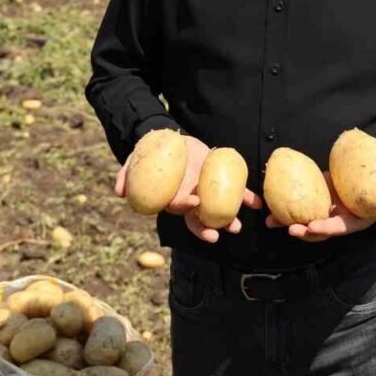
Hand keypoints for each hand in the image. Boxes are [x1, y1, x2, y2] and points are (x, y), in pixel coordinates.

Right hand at [114, 133, 262, 243]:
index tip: (193, 204)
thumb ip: (127, 174)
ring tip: (236, 227)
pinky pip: (236, 192)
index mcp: (173, 197)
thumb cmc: (151, 153)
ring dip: (228, 220)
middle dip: (208, 229)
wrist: (170, 141)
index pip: (179, 208)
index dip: (186, 209)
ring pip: (218, 211)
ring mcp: (207, 193)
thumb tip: (119, 192)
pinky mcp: (221, 182)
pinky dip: (246, 198)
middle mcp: (190, 200)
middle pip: (199, 219)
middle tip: (218, 234)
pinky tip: (257, 204)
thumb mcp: (136, 160)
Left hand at [266, 165, 375, 241]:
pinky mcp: (321, 195)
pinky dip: (287, 204)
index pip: (341, 227)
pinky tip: (271, 203)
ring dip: (289, 221)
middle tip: (288, 227)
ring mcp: (330, 207)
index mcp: (359, 219)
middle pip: (320, 229)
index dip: (326, 228)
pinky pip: (302, 202)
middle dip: (304, 231)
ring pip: (307, 219)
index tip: (312, 227)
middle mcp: (342, 217)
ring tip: (271, 221)